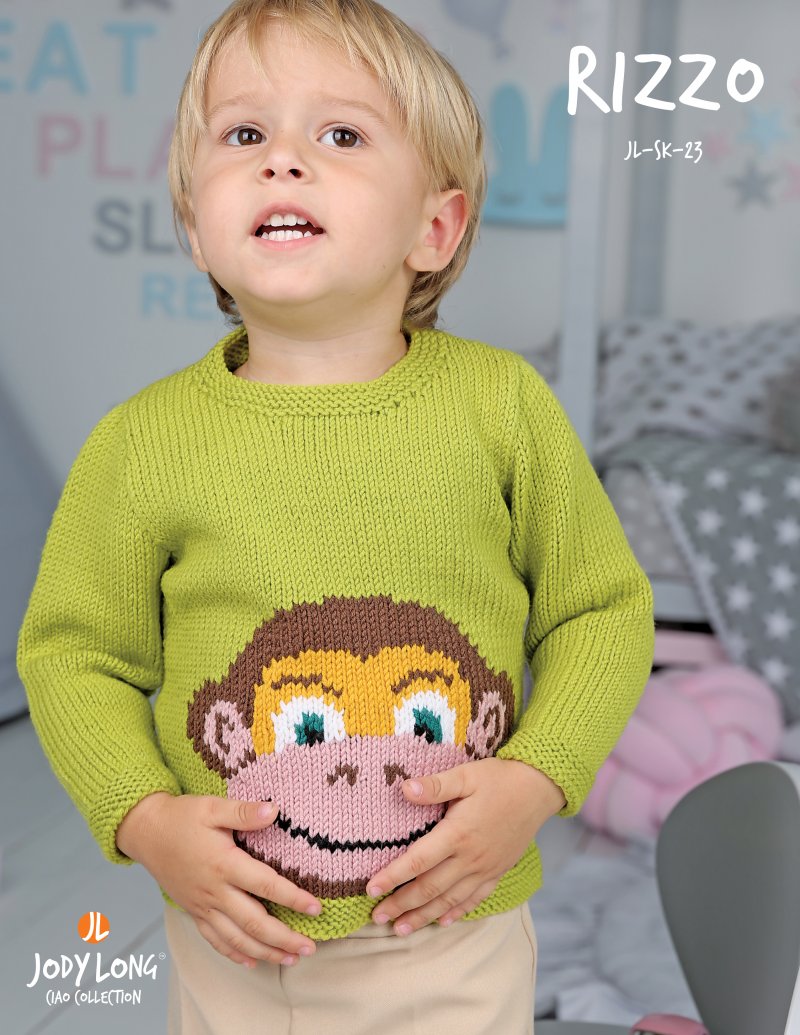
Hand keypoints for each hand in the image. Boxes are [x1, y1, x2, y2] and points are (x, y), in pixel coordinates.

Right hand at [115, 792, 321, 968]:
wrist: (145, 832)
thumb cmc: (181, 817)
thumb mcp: (213, 807)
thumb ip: (244, 812)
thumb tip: (274, 811)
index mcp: (224, 864)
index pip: (266, 886)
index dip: (293, 899)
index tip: (316, 908)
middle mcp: (214, 891)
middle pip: (255, 923)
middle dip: (285, 938)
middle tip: (311, 948)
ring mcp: (202, 906)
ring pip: (237, 939)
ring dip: (266, 952)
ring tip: (291, 958)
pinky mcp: (193, 912)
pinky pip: (215, 940)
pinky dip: (235, 954)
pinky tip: (252, 962)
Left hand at [365, 757, 565, 935]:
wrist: (538, 790)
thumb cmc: (499, 779)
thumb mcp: (466, 775)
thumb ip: (435, 785)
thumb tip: (404, 789)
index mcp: (457, 833)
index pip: (417, 861)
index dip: (393, 876)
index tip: (370, 889)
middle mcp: (470, 858)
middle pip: (429, 888)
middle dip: (401, 904)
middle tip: (377, 917)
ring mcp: (485, 869)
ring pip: (449, 900)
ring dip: (423, 916)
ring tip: (400, 930)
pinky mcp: (497, 872)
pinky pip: (474, 899)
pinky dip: (456, 913)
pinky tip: (441, 922)